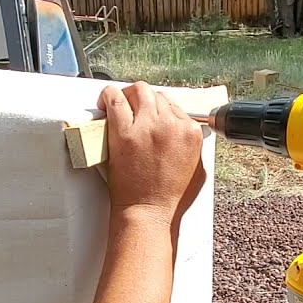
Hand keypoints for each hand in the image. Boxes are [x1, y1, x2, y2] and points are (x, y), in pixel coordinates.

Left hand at [99, 82, 205, 226]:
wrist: (149, 211)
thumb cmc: (170, 197)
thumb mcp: (197, 170)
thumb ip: (193, 147)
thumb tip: (183, 133)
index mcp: (190, 132)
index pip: (174, 106)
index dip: (160, 111)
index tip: (151, 118)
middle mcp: (171, 124)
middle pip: (157, 96)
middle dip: (146, 101)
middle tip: (135, 111)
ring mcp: (147, 126)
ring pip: (139, 91)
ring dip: (129, 95)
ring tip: (120, 105)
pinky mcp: (124, 132)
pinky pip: (115, 99)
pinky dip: (109, 96)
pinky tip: (105, 103)